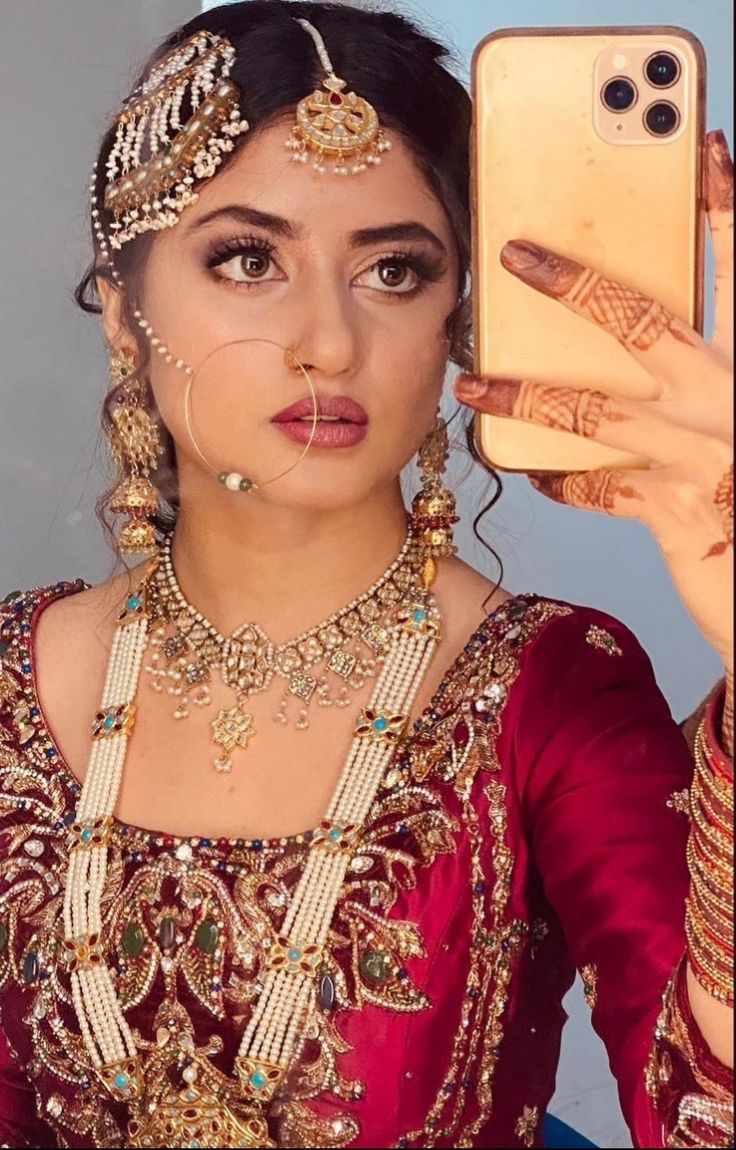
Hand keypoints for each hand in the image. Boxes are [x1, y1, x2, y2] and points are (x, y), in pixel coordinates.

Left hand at [455, 128, 733, 675]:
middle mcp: (731, 399)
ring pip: (594, 410)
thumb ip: (710, 370)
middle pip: (646, 323)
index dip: (725, 205)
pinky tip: (532, 471)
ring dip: (523, 395)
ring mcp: (702, 457)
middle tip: (514, 255)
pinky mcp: (674, 513)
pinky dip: (561, 479)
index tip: (706, 146)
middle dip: (577, 285)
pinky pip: (599, 487)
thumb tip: (658, 334)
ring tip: (469, 383)